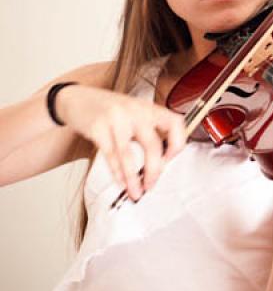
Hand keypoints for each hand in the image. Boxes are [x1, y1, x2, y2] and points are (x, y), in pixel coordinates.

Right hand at [58, 84, 185, 199]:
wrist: (77, 98)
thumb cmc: (109, 109)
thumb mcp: (135, 112)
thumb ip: (150, 130)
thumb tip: (162, 160)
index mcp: (149, 107)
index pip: (175, 124)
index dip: (177, 145)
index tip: (170, 160)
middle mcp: (135, 110)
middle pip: (152, 144)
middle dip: (154, 170)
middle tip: (151, 184)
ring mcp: (115, 118)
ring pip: (128, 154)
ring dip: (133, 178)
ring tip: (135, 192)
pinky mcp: (97, 128)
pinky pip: (110, 155)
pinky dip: (117, 173)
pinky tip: (121, 182)